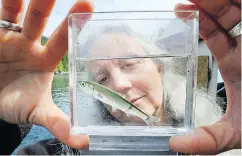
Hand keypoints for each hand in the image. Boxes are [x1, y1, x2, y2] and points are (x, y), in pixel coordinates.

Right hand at [0, 0, 91, 148]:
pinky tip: (3, 1)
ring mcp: (8, 38)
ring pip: (13, 14)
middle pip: (38, 21)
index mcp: (45, 60)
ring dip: (15, 1)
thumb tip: (85, 141)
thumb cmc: (18, 103)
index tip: (89, 6)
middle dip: (44, 5)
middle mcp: (29, 44)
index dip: (73, 25)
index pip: (62, 41)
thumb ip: (59, 123)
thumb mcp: (38, 112)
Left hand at [170, 0, 240, 153]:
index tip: (180, 9)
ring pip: (239, 7)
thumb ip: (208, 139)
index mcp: (236, 63)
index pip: (213, 34)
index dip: (198, 21)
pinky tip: (214, 0)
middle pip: (226, 15)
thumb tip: (174, 145)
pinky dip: (235, 3)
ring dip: (220, 1)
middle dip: (208, 4)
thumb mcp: (236, 132)